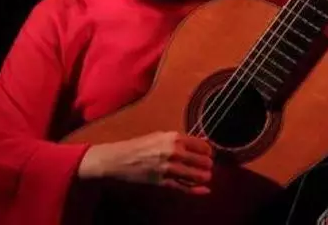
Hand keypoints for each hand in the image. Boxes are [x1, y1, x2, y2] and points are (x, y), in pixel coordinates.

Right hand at [77, 131, 213, 194]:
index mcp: (173, 137)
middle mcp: (174, 151)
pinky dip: (196, 190)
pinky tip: (205, 190)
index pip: (201, 145)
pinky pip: (184, 187)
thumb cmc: (137, 146)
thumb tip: (197, 142)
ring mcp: (169, 168)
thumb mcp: (159, 136)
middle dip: (207, 165)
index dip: (208, 151)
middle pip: (202, 160)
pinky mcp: (163, 182)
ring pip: (196, 175)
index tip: (209, 154)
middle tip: (208, 166)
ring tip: (206, 177)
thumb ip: (177, 140)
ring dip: (204, 177)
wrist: (118, 159)